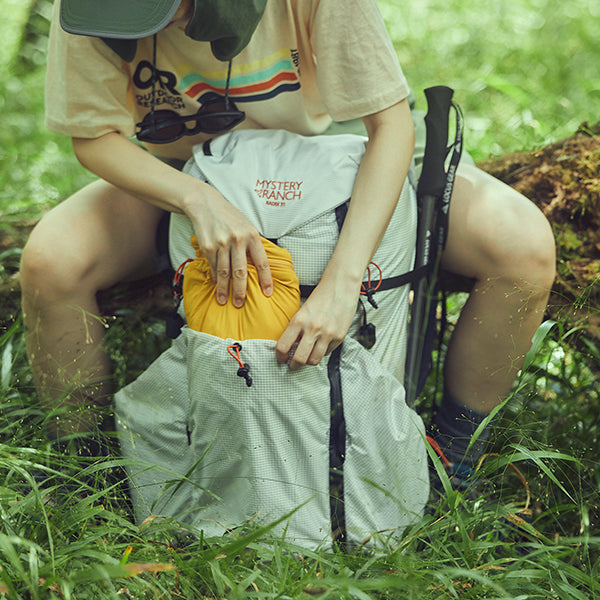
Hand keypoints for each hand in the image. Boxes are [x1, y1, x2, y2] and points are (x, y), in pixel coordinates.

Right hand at [184, 184, 272, 306]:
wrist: (206, 204)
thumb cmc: (230, 217)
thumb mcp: (247, 226)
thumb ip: (253, 244)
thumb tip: (261, 266)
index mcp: (252, 235)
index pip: (262, 262)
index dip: (266, 279)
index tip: (268, 293)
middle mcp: (238, 240)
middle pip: (241, 272)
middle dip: (241, 291)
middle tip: (240, 304)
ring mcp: (222, 244)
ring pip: (225, 272)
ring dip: (224, 289)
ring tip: (224, 300)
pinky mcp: (208, 246)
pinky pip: (214, 266)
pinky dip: (215, 277)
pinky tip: (216, 285)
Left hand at [275, 277, 359, 369]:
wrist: (341, 286)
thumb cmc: (322, 296)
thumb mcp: (303, 310)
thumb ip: (297, 328)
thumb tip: (291, 345)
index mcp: (299, 320)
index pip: (283, 346)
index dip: (279, 356)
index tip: (281, 358)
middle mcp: (312, 328)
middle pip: (299, 359)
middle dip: (294, 365)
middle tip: (293, 365)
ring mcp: (327, 334)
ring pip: (314, 360)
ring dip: (308, 362)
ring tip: (307, 359)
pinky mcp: (339, 337)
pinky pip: (327, 353)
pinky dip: (322, 352)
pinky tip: (321, 346)